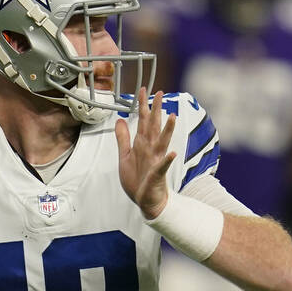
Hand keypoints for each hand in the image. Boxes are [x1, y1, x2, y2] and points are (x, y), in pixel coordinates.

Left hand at [114, 87, 176, 219]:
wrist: (145, 201)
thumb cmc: (137, 179)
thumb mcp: (125, 156)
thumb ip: (123, 138)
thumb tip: (119, 120)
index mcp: (142, 144)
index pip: (143, 121)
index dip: (142, 105)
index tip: (144, 90)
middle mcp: (151, 150)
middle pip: (153, 126)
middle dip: (156, 110)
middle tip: (160, 93)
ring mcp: (156, 161)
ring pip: (162, 142)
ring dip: (167, 130)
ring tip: (172, 116)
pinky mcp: (157, 174)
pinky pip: (163, 166)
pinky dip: (167, 160)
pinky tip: (172, 153)